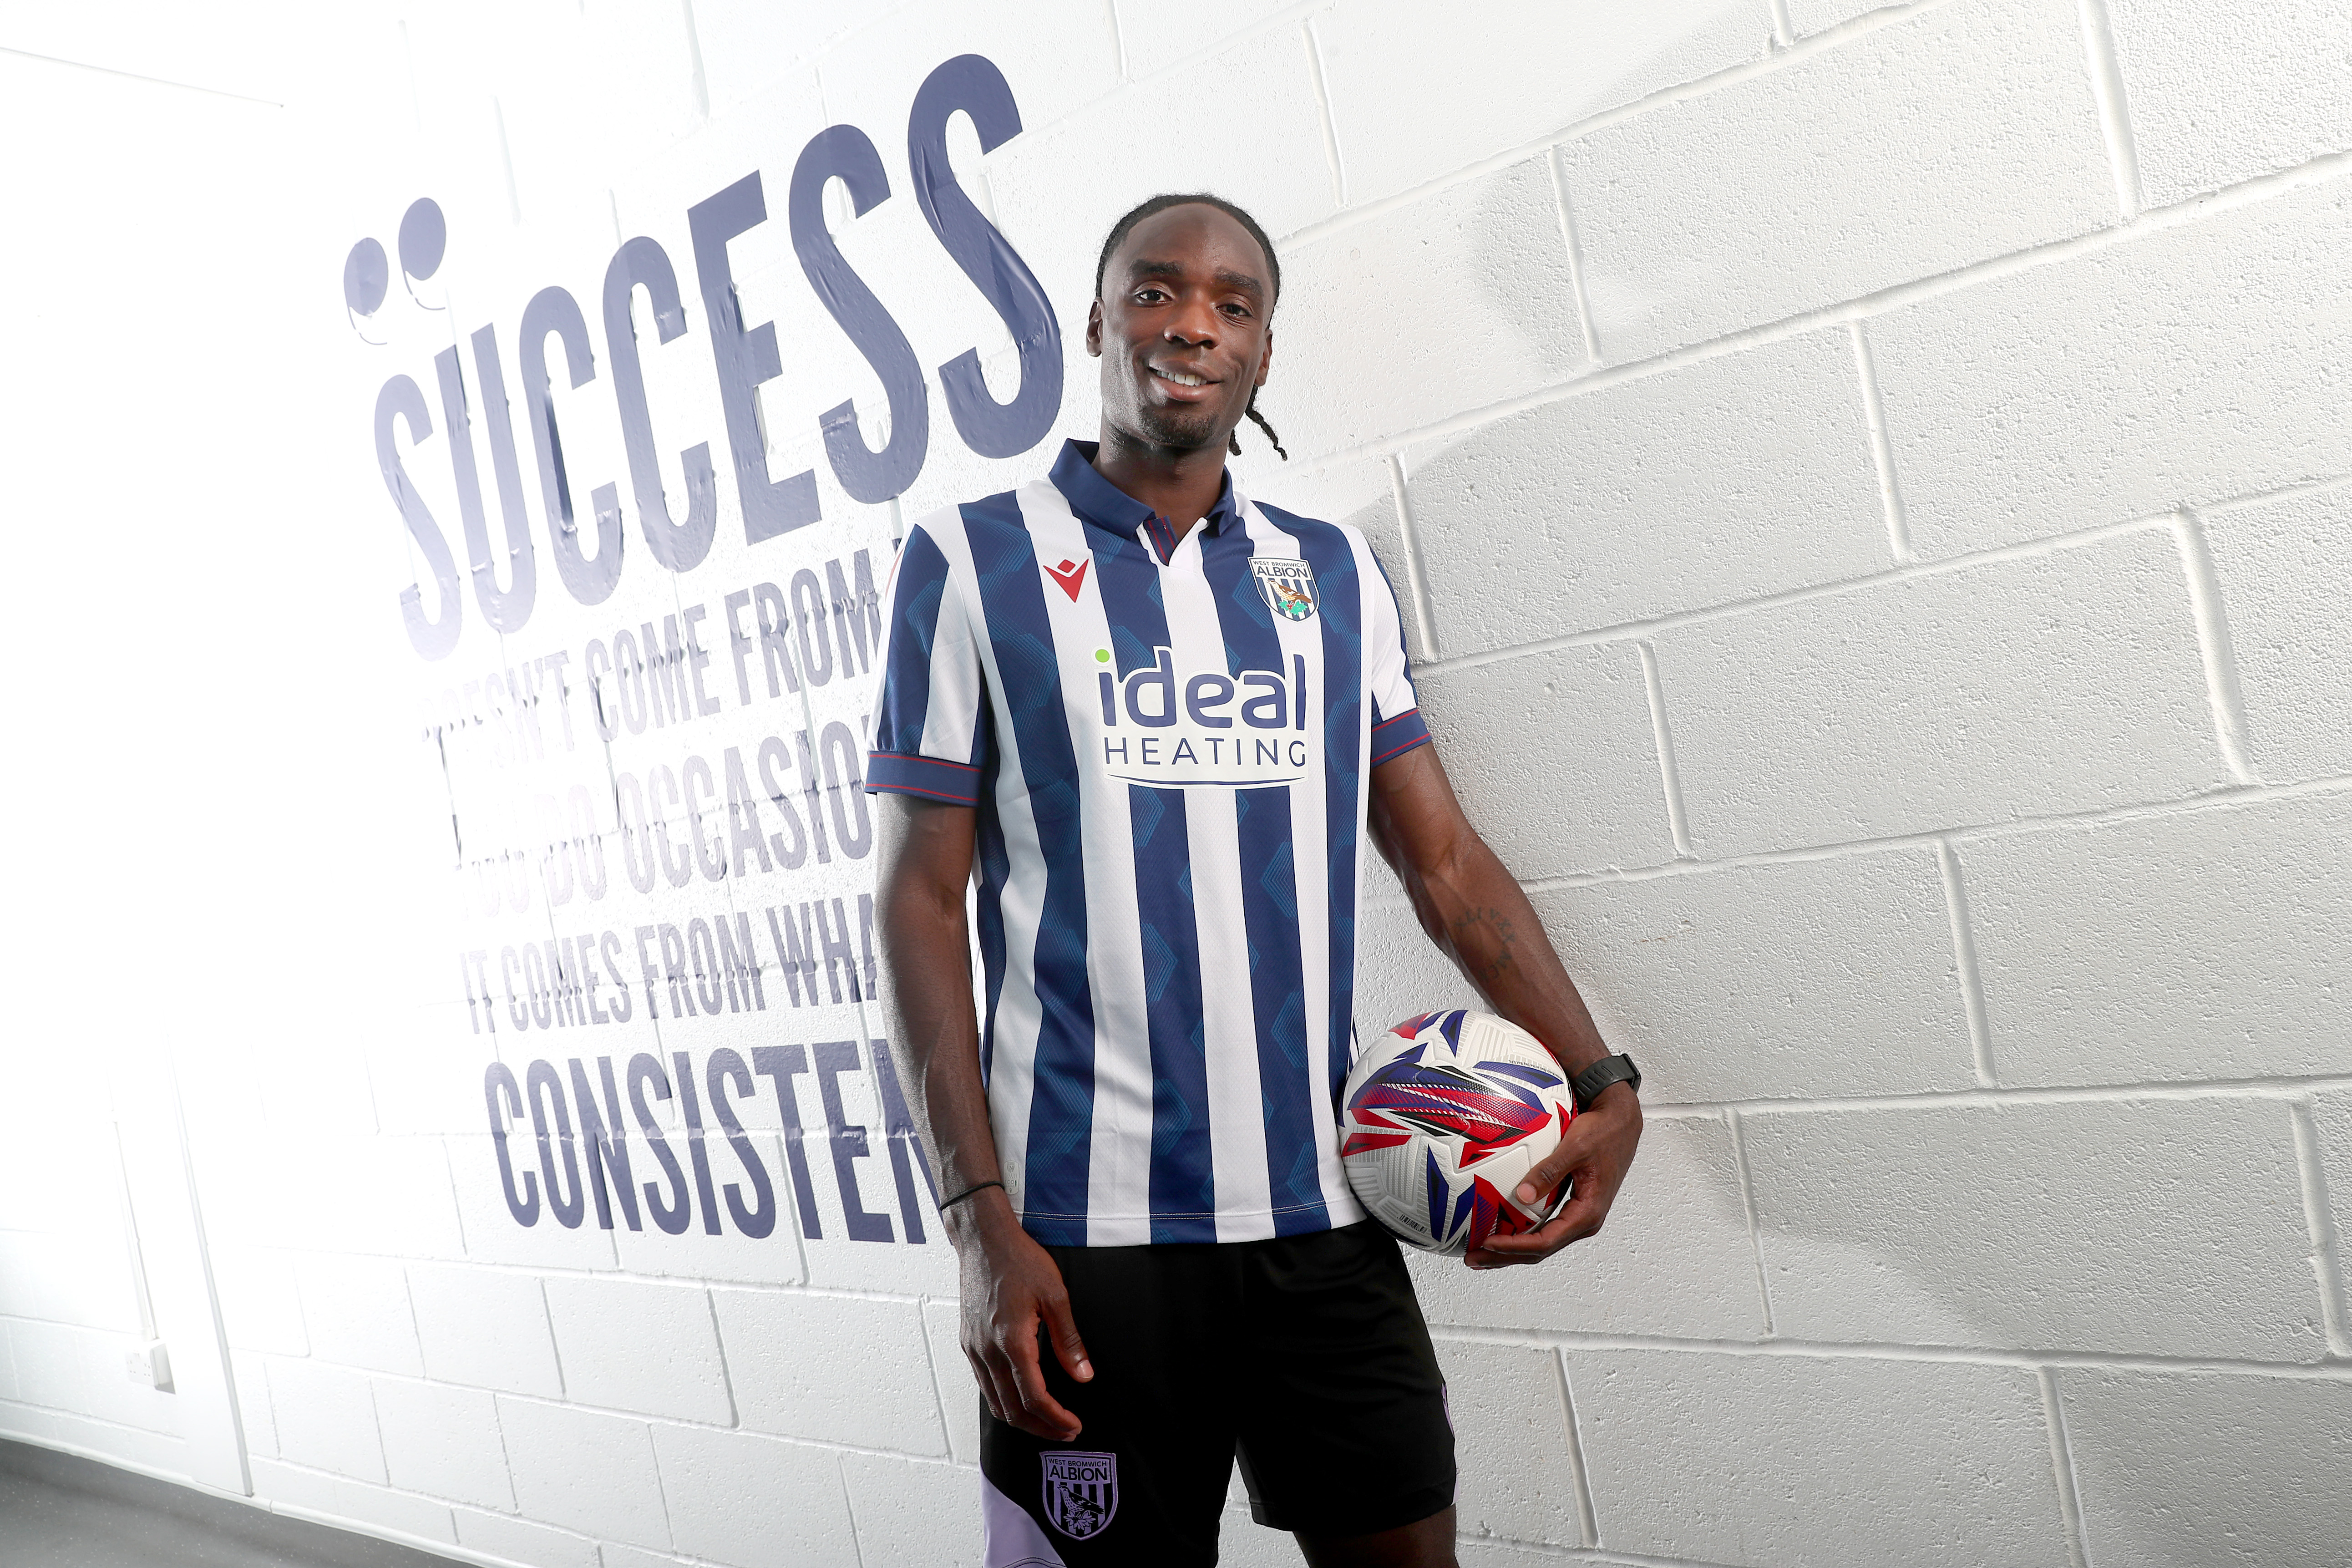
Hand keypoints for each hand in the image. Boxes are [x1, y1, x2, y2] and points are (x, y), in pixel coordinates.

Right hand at [948, 1191, 1093, 1438]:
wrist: (983, 1240)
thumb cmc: (1020, 1260)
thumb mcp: (1056, 1295)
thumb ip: (1069, 1341)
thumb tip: (1084, 1375)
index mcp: (1012, 1341)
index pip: (1034, 1398)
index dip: (1056, 1418)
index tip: (1074, 1425)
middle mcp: (987, 1351)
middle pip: (1012, 1409)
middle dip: (1041, 1428)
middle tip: (1066, 1432)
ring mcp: (973, 1348)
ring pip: (994, 1402)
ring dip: (1021, 1419)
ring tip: (1047, 1422)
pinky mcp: (967, 1342)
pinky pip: (984, 1384)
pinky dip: (1004, 1401)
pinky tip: (1021, 1397)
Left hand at [1465, 1084, 1641, 1268]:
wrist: (1621, 1123)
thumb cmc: (1603, 1133)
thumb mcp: (1575, 1148)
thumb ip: (1550, 1171)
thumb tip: (1522, 1194)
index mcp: (1588, 1213)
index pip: (1545, 1241)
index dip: (1514, 1246)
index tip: (1487, 1243)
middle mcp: (1584, 1221)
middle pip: (1540, 1250)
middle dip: (1506, 1257)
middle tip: (1473, 1258)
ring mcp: (1578, 1216)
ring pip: (1542, 1242)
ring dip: (1512, 1249)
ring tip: (1481, 1251)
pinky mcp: (1572, 1207)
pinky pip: (1544, 1227)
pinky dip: (1522, 1234)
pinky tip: (1502, 1230)